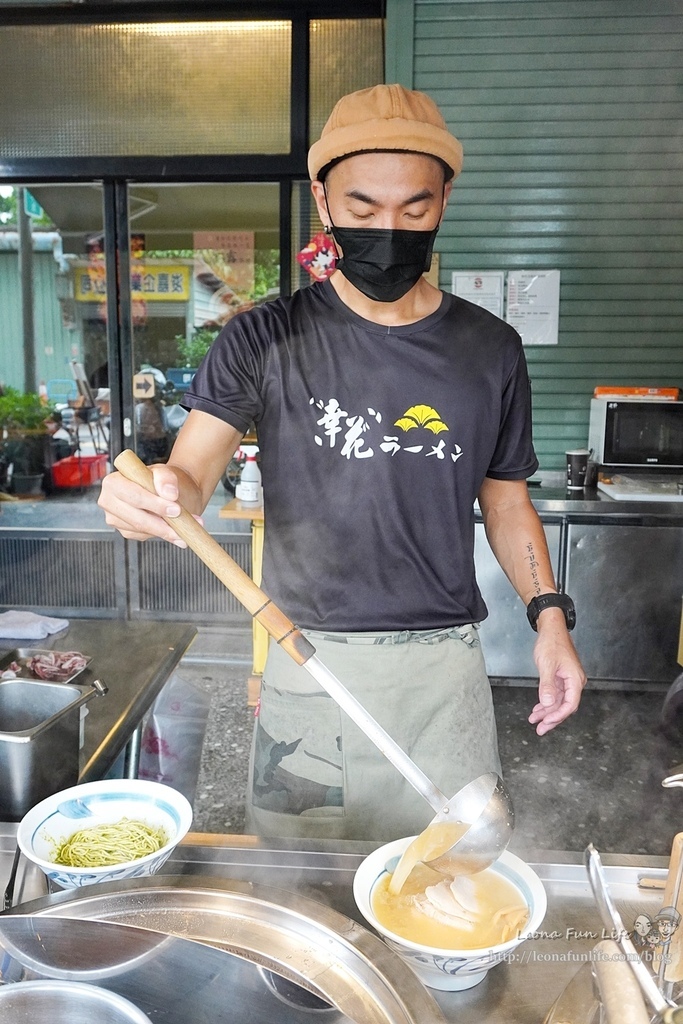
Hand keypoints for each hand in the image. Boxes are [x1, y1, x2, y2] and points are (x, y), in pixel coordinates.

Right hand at [98, 463, 200, 547]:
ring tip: (186, 528)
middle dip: (161, 523)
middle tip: (183, 523)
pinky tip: (176, 533)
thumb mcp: (167, 473)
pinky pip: (143, 536)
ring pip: (141, 529)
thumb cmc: (164, 482)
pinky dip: (163, 535)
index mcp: (114, 481)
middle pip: (135, 517)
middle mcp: (109, 501)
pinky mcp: (125, 531)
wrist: (170, 493)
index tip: (176, 509)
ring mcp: (115, 518)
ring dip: (166, 531)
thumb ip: (166, 478)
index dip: (153, 504)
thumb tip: (168, 492)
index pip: (132, 495)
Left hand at [528, 610, 586, 735]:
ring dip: (547, 712)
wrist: (551, 628)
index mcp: (575, 679)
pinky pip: (555, 695)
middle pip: (565, 706)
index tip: (547, 723)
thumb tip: (549, 704)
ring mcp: (568, 680)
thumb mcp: (547, 665)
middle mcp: (574, 681)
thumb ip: (548, 686)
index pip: (570, 704)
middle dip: (552, 718)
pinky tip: (537, 709)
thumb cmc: (551, 643)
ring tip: (534, 721)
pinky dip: (546, 702)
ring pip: (558, 702)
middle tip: (540, 729)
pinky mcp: (561, 678)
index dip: (558, 716)